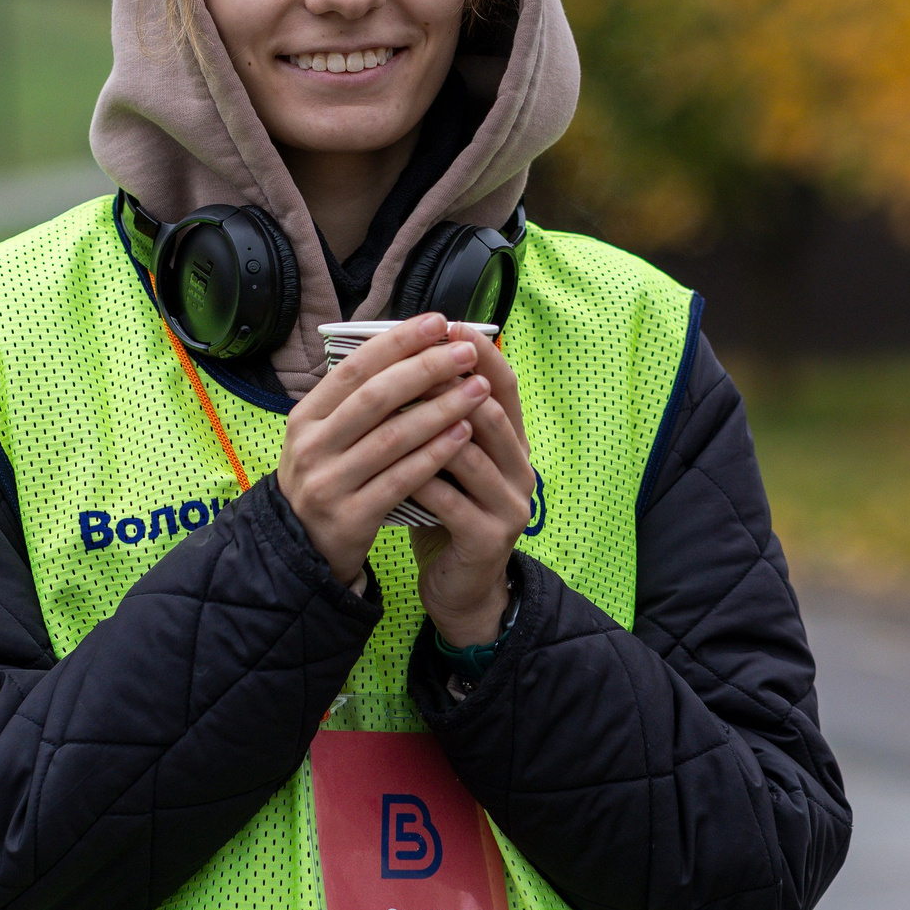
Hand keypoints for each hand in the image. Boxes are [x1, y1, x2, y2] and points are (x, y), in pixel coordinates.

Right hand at [278, 314, 492, 589]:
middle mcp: (312, 446)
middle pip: (376, 398)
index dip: (398, 342)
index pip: (355, 368)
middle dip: (425, 369)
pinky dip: (434, 453)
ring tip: (477, 389)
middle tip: (465, 352)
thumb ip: (359, 400)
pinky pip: (401, 479)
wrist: (301, 549)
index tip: (437, 322)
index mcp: (306, 417)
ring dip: (440, 409)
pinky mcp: (351, 516)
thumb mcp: (326, 436)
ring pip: (393, 437)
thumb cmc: (329, 478)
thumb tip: (412, 347)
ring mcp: (329, 483)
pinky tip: (464, 434)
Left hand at [408, 328, 532, 646]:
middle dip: (447, 383)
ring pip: (469, 453)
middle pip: (488, 411)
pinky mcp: (489, 538)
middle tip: (410, 360)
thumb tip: (409, 355)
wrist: (461, 586)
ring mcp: (510, 505)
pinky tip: (389, 465)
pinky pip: (450, 501)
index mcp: (512, 443)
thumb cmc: (448, 511)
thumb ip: (441, 417)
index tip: (446, 324)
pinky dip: (419, 479)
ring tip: (391, 407)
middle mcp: (520, 468)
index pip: (504, 385)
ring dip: (428, 427)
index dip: (480, 352)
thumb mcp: (449, 459)